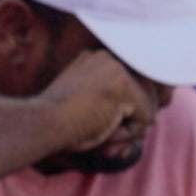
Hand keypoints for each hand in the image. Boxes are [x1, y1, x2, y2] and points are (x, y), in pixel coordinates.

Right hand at [42, 49, 159, 158]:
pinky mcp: (122, 84)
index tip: (102, 127)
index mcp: (96, 60)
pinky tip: (102, 127)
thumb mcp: (89, 111)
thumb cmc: (59, 124)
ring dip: (126, 130)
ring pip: (145, 110)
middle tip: (104, 138)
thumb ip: (117, 110)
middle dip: (130, 125)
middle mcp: (107, 57)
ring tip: (98, 128)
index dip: (126, 117)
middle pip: (144, 99)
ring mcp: (115, 68)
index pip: (132, 91)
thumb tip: (154, 120)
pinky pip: (145, 120)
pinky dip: (127, 134)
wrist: (42, 123)